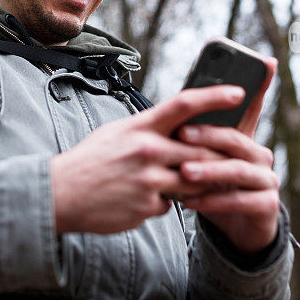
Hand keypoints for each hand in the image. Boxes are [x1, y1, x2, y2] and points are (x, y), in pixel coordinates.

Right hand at [50, 85, 246, 234]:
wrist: (60, 193)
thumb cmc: (90, 159)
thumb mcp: (117, 132)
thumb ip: (148, 128)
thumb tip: (177, 124)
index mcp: (140, 126)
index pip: (184, 104)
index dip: (215, 96)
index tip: (239, 93)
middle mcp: (148, 150)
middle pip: (202, 151)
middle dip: (218, 157)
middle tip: (231, 158)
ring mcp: (149, 180)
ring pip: (194, 181)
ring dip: (197, 182)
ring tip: (186, 179)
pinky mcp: (147, 206)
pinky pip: (172, 204)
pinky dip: (167, 202)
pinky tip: (146, 199)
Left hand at [177, 58, 279, 253]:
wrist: (234, 229)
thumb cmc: (214, 186)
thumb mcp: (204, 159)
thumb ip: (195, 135)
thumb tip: (174, 109)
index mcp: (245, 137)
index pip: (252, 105)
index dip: (260, 83)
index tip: (264, 60)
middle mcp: (260, 154)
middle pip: (236, 139)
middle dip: (208, 135)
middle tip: (182, 134)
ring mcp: (267, 180)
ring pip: (238, 170)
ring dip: (209, 170)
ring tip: (184, 171)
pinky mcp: (267, 206)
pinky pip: (241, 201)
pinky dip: (213, 201)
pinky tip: (190, 201)